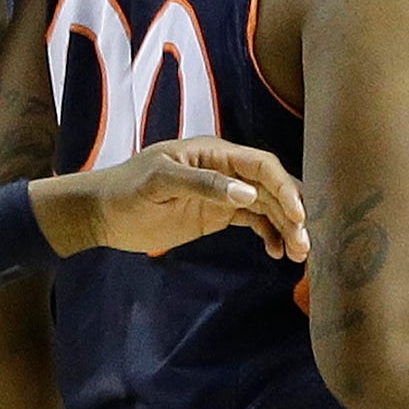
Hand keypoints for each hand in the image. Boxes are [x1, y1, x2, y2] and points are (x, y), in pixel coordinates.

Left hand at [32, 138, 309, 261]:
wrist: (103, 213)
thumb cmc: (127, 190)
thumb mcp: (161, 182)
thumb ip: (204, 184)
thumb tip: (247, 194)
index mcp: (214, 153)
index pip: (261, 165)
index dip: (284, 187)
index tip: (298, 215)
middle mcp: (226, 170)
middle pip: (272, 186)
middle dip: (292, 212)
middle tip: (305, 244)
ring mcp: (224, 193)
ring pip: (267, 206)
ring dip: (285, 227)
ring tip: (298, 255)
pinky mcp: (218, 214)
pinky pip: (254, 221)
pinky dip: (269, 235)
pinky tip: (276, 253)